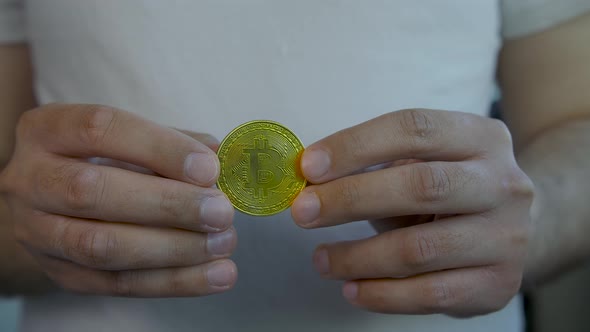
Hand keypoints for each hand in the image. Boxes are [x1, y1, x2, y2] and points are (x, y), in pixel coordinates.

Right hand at [0, 104, 236, 296]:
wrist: (52, 205)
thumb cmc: (103, 161)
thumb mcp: (130, 139)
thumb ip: (172, 141)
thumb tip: (218, 154)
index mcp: (48, 130)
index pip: (100, 130)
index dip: (159, 148)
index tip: (210, 168)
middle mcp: (30, 179)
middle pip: (93, 193)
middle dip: (168, 205)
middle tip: (221, 212)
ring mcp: (36, 232)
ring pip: (102, 246)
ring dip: (174, 248)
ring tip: (224, 243)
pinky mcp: (58, 273)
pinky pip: (117, 284)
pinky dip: (175, 281)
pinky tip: (217, 274)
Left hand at [291, 109, 533, 316]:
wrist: (520, 229)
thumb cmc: (452, 190)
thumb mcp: (425, 162)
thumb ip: (376, 166)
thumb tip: (309, 180)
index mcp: (481, 137)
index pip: (414, 129)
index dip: (355, 145)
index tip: (308, 167)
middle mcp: (502, 184)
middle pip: (421, 186)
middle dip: (350, 199)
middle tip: (303, 212)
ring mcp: (506, 238)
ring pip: (420, 249)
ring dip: (357, 256)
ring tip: (321, 259)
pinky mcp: (497, 285)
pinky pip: (430, 295)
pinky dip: (381, 294)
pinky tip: (352, 288)